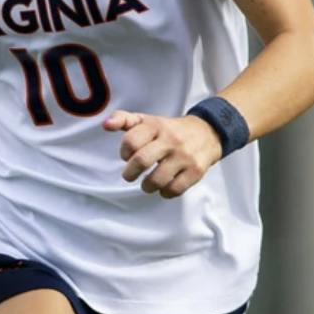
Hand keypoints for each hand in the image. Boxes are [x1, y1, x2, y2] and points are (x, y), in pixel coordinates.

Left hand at [102, 110, 221, 199]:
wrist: (208, 132)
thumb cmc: (169, 130)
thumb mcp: (148, 120)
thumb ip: (124, 120)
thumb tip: (105, 125)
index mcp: (156, 126)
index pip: (131, 141)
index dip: (124, 152)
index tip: (127, 156)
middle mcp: (171, 139)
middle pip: (141, 161)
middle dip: (129, 174)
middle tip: (130, 176)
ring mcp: (184, 156)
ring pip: (157, 180)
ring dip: (147, 186)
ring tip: (147, 184)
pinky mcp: (195, 171)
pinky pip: (175, 189)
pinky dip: (165, 193)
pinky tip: (164, 187)